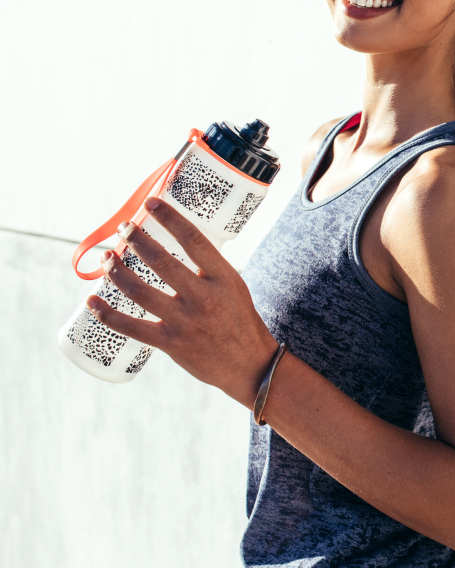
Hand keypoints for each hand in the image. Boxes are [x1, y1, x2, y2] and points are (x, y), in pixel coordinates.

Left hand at [86, 196, 277, 406]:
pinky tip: (92, 301)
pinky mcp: (171, 343)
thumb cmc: (239, 320)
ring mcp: (185, 321)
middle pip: (161, 261)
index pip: (193, 239)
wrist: (249, 364)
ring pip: (140, 291)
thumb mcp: (233, 286)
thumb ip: (207, 268)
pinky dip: (107, 314)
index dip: (170, 218)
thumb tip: (175, 243)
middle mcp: (204, 297)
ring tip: (108, 258)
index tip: (152, 203)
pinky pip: (131, 327)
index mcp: (223, 278)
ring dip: (117, 271)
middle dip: (136, 240)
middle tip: (124, 229)